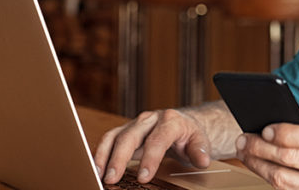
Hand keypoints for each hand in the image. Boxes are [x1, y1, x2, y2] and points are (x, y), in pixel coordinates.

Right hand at [94, 108, 211, 184]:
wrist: (183, 123)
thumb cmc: (189, 135)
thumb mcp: (199, 141)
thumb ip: (200, 151)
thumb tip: (202, 160)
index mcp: (170, 121)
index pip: (158, 139)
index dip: (150, 158)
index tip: (144, 177)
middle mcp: (150, 119)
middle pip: (131, 136)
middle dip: (120, 158)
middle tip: (113, 178)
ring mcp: (136, 124)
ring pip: (115, 136)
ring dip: (105, 155)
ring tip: (98, 174)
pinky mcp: (125, 131)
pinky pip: (109, 140)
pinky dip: (100, 153)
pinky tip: (96, 167)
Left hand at [235, 102, 298, 188]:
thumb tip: (294, 113)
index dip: (285, 133)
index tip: (265, 128)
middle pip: (294, 160)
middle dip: (262, 148)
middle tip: (244, 139)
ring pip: (286, 182)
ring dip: (260, 167)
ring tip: (247, 153)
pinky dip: (271, 180)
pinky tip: (262, 168)